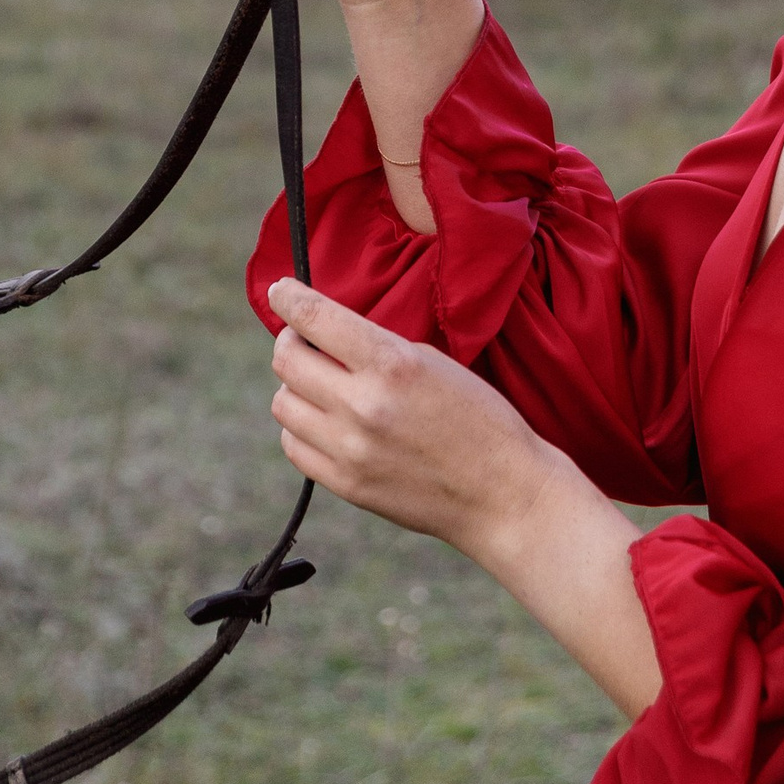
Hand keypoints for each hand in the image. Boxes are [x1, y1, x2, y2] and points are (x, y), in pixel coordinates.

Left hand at [266, 277, 563, 556]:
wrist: (503, 493)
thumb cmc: (481, 419)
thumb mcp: (434, 363)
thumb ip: (378, 349)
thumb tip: (328, 339)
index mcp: (392, 364)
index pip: (315, 318)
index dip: (289, 298)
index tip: (280, 290)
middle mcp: (363, 405)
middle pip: (287, 361)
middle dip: (292, 343)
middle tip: (305, 342)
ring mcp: (350, 449)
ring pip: (283, 404)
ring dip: (295, 388)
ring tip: (321, 386)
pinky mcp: (346, 484)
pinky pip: (294, 446)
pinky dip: (301, 429)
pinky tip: (325, 422)